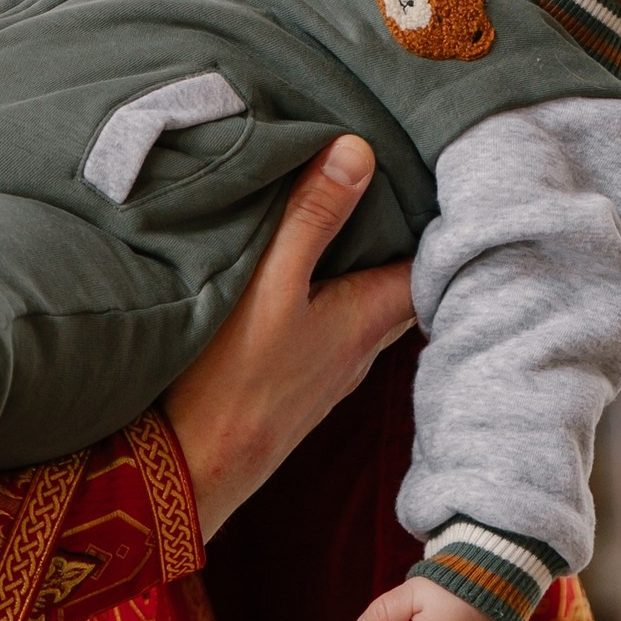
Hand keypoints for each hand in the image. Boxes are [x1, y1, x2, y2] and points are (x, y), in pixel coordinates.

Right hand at [163, 136, 414, 540]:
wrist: (185, 470)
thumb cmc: (232, 380)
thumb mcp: (268, 283)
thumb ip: (312, 219)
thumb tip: (359, 151)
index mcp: (366, 320)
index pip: (427, 267)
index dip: (436, 226)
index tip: (433, 180)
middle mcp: (358, 349)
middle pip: (398, 286)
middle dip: (400, 240)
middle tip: (393, 186)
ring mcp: (327, 371)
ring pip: (364, 307)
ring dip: (362, 266)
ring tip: (348, 218)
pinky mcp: (297, 384)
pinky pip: (330, 326)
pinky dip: (329, 293)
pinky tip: (303, 277)